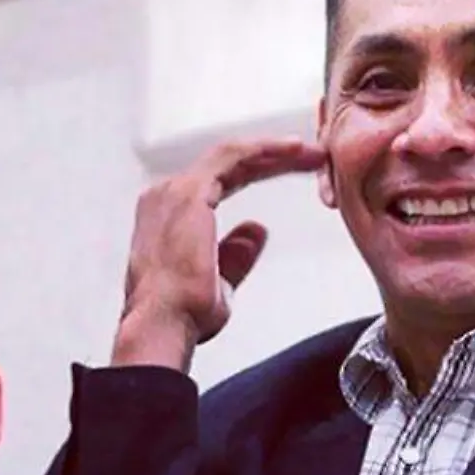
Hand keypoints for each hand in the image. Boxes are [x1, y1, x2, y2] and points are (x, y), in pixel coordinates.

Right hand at [112, 138, 326, 370]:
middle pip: (229, 164)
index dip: (259, 172)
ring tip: (309, 152)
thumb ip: (236, 254)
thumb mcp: (219, 281)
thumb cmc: (183, 313)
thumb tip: (256, 230)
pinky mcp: (190, 192)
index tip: (293, 170)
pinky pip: (232, 156)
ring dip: (273, 151)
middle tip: (310, 157)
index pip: (222, 180)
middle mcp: (167, 196)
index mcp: (169, 214)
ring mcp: (176, 191)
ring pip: (233, 155)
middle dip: (273, 159)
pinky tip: (292, 150)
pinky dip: (263, 149)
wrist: (165, 324)